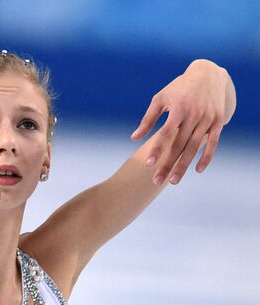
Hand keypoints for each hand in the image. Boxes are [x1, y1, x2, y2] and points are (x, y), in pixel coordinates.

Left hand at [130, 60, 232, 184]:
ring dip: (184, 166)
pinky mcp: (218, 122)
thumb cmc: (178, 88)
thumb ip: (148, 120)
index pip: (166, 133)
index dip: (158, 148)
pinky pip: (213, 143)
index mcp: (178, 109)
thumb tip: (134, 138)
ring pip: (194, 148)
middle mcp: (194, 115)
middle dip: (168, 164)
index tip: (148, 163)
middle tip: (157, 181)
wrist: (208, 74)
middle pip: (179, 145)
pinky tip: (197, 170)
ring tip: (173, 181)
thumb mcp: (160, 99)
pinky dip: (206, 157)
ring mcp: (207, 119)